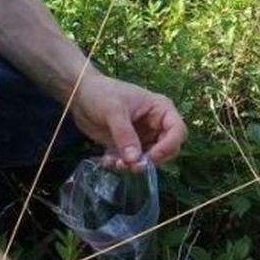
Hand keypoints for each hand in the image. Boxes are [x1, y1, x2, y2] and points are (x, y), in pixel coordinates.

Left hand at [71, 71, 186, 165]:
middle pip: (167, 150)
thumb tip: (134, 160)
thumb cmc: (101, 93)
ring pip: (149, 159)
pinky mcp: (129, 146)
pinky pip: (132, 161)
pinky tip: (108, 161)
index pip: (178, 131)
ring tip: (116, 164)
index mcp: (160, 109)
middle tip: (132, 166)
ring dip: (135, 166)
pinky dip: (122, 165)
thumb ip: (125, 135)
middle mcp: (156, 125)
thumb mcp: (113, 110)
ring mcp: (143, 136)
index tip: (151, 157)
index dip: (169, 146)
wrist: (80, 95)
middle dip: (151, 160)